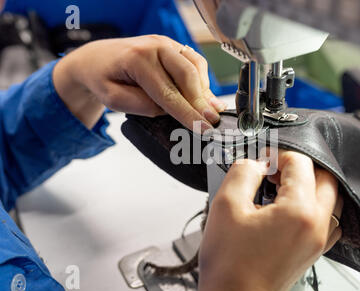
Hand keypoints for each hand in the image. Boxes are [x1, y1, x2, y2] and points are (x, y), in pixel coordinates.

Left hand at [53, 35, 226, 129]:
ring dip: (203, 91)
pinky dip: (202, 80)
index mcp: (137, 58)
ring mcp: (166, 43)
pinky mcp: (173, 46)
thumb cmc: (103, 78)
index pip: (168, 92)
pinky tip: (202, 97)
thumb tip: (171, 110)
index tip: (203, 129)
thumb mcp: (114, 100)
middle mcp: (154, 45)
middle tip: (212, 122)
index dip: (187, 114)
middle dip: (201, 102)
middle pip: (187, 76)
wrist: (97, 59)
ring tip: (208, 112)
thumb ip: (143, 106)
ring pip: (195, 67)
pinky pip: (195, 62)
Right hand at [198, 150, 342, 290]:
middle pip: (325, 177)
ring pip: (330, 197)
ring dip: (309, 184)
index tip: (262, 160)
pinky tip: (289, 208)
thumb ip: (243, 173)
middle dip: (298, 166)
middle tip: (273, 170)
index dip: (278, 154)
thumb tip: (255, 163)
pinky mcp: (313, 250)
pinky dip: (313, 206)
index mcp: (299, 211)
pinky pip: (327, 219)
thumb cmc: (230, 265)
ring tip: (280, 187)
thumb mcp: (226, 206)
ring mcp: (318, 240)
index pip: (300, 163)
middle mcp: (316, 225)